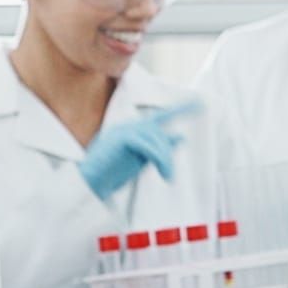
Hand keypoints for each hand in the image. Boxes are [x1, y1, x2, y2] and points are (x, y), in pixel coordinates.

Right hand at [77, 101, 191, 202]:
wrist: (88, 184)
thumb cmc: (111, 174)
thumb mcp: (140, 160)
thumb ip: (158, 148)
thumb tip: (181, 136)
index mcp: (133, 130)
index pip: (161, 117)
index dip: (181, 109)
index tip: (200, 103)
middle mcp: (128, 126)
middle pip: (159, 133)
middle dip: (167, 154)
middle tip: (169, 176)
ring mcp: (123, 130)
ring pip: (156, 139)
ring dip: (165, 160)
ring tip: (167, 177)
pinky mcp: (121, 138)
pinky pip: (148, 145)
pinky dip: (159, 159)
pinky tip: (163, 173)